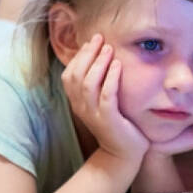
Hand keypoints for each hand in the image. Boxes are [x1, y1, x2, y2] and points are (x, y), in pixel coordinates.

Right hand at [60, 34, 147, 164]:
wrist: (122, 155)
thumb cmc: (115, 125)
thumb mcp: (101, 103)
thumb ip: (97, 85)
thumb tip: (102, 59)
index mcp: (77, 102)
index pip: (70, 74)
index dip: (79, 56)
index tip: (92, 41)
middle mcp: (81, 107)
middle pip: (77, 75)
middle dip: (87, 54)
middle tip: (100, 38)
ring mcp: (94, 114)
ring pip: (89, 84)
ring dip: (98, 63)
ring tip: (109, 48)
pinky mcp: (109, 119)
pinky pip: (106, 95)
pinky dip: (111, 78)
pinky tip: (118, 65)